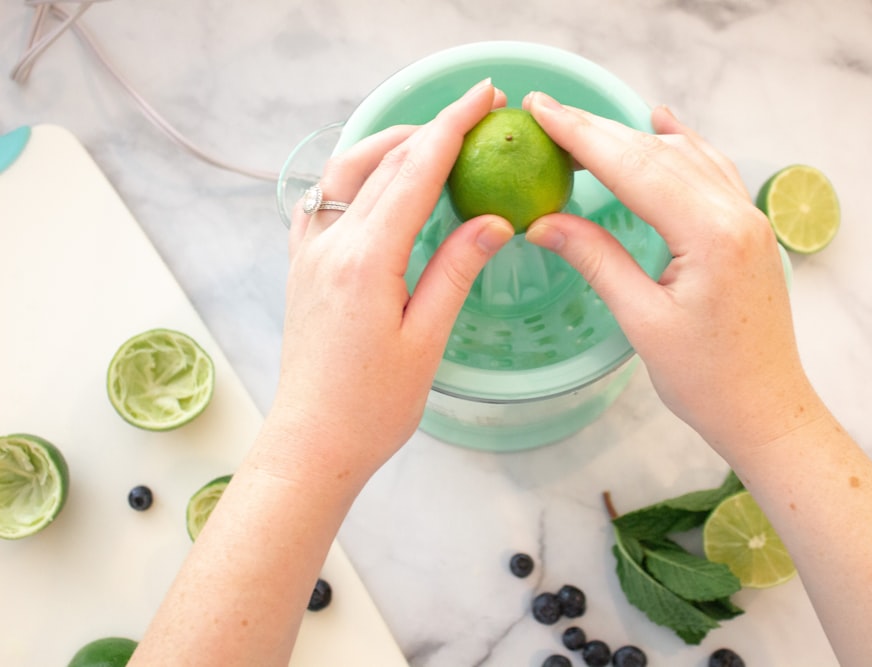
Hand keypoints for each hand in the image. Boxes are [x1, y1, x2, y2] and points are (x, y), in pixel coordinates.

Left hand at [274, 80, 513, 479]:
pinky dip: (355, 175)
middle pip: (384, 161)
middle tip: (476, 114)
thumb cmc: (371, 407)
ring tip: (432, 139)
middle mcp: (330, 244)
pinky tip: (375, 180)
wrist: (312, 443)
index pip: (415, 170)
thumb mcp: (426, 341)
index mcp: (367, 260)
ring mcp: (309, 253)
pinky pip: (324, 200)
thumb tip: (494, 221)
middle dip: (431, 128)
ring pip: (348, 171)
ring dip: (391, 144)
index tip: (486, 97)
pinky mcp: (301, 267)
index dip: (453, 126)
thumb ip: (456, 272)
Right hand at [522, 92, 821, 452]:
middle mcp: (736, 214)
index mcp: (710, 234)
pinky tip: (662, 124)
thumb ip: (596, 261)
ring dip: (632, 137)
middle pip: (657, 153)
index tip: (541, 112)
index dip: (581, 137)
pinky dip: (680, 145)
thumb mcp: (642, 321)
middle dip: (598, 130)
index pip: (634, 167)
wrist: (766, 409)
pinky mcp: (749, 230)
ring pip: (684, 156)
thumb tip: (544, 222)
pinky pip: (711, 170)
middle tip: (547, 112)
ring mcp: (749, 218)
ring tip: (585, 125)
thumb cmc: (708, 380)